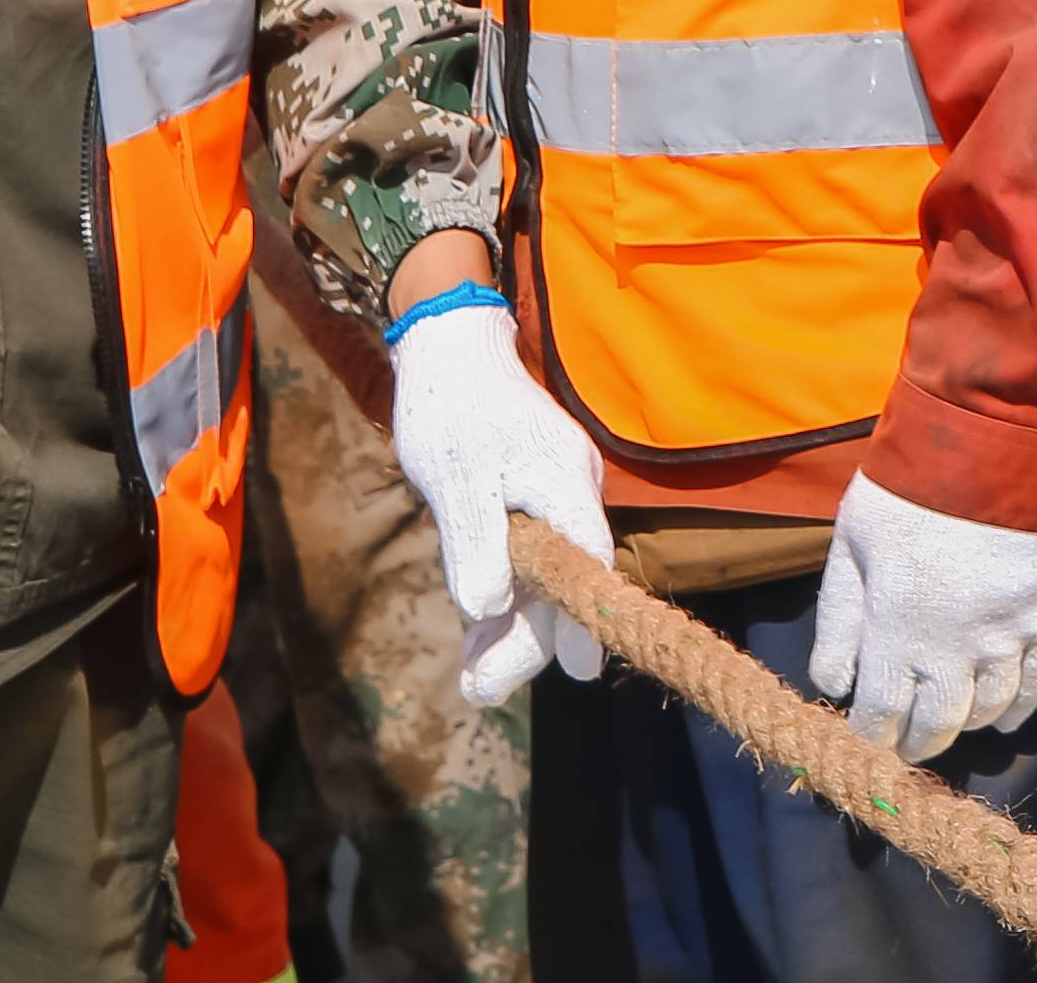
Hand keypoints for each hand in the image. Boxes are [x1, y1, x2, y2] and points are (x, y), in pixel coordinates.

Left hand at [384, 299, 611, 709]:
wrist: (450, 346)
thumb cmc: (452, 405)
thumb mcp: (454, 475)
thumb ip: (474, 540)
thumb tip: (488, 607)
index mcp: (562, 482)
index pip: (587, 562)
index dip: (582, 620)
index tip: (577, 671)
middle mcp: (569, 493)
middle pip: (564, 584)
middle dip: (527, 642)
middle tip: (481, 691)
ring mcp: (552, 498)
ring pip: (543, 578)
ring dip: (510, 629)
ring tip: (474, 681)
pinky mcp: (529, 500)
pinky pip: (527, 560)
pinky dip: (503, 598)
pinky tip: (477, 635)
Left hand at [808, 475, 1036, 761]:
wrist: (985, 443)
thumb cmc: (903, 493)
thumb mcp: (849, 548)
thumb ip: (837, 622)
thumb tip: (834, 686)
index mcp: (897, 630)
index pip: (880, 716)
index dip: (872, 739)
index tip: (867, 741)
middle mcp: (953, 646)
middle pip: (936, 725)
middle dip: (915, 744)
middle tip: (906, 744)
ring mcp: (1006, 633)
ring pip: (986, 710)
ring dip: (963, 725)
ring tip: (948, 723)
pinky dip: (1021, 709)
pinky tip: (1002, 720)